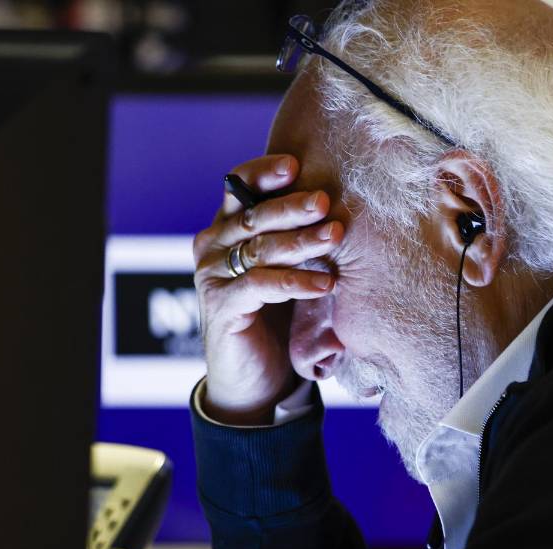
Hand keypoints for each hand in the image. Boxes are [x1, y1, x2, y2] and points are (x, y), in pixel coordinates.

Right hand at [193, 155, 342, 424]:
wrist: (253, 380)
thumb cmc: (274, 317)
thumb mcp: (284, 268)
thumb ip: (295, 237)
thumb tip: (340, 203)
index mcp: (225, 229)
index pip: (238, 187)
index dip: (264, 173)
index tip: (296, 164)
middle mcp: (212, 248)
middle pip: (253, 216)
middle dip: (292, 206)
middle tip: (325, 202)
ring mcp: (213, 277)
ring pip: (259, 248)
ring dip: (301, 242)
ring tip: (335, 238)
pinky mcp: (222, 307)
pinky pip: (260, 285)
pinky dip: (295, 282)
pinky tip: (325, 283)